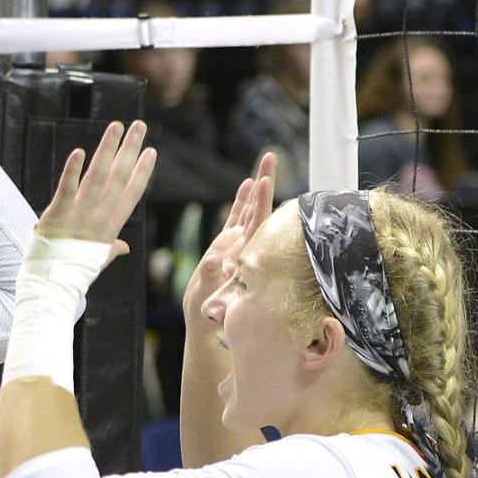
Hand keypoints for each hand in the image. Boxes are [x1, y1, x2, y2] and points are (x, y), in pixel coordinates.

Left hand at [36, 120, 155, 265]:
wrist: (53, 286)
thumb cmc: (75, 271)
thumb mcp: (97, 259)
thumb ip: (111, 248)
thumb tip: (124, 248)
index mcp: (111, 227)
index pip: (131, 193)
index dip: (142, 171)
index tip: (151, 151)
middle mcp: (99, 218)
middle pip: (119, 178)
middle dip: (130, 150)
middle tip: (139, 126)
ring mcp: (80, 215)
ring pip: (97, 176)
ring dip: (107, 149)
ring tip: (116, 126)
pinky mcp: (58, 214)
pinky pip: (67, 188)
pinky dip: (72, 170)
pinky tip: (79, 151)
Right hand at [182, 151, 275, 323]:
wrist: (207, 321)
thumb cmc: (210, 311)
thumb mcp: (210, 294)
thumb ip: (213, 275)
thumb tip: (217, 259)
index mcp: (244, 252)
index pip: (257, 221)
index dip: (262, 199)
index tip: (266, 179)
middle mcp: (244, 245)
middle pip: (258, 208)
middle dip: (264, 182)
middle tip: (271, 156)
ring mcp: (236, 243)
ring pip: (249, 210)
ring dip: (256, 188)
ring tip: (263, 165)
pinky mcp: (226, 245)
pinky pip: (236, 218)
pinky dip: (241, 202)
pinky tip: (247, 186)